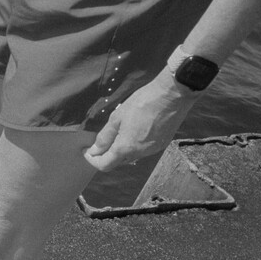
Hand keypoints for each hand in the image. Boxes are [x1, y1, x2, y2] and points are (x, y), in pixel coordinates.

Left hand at [83, 74, 200, 171]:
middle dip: (106, 155)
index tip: (87, 152)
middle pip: (117, 162)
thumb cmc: (143, 102)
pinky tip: (134, 131)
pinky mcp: (162, 144)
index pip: (104, 165)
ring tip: (118, 134)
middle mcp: (140, 154)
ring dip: (121, 150)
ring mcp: (152, 150)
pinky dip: (134, 146)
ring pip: (131, 156)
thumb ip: (105, 137)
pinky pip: (143, 150)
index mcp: (126, 148)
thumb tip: (94, 150)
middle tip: (100, 141)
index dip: (93, 160)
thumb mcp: (117, 117)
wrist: (173, 94)